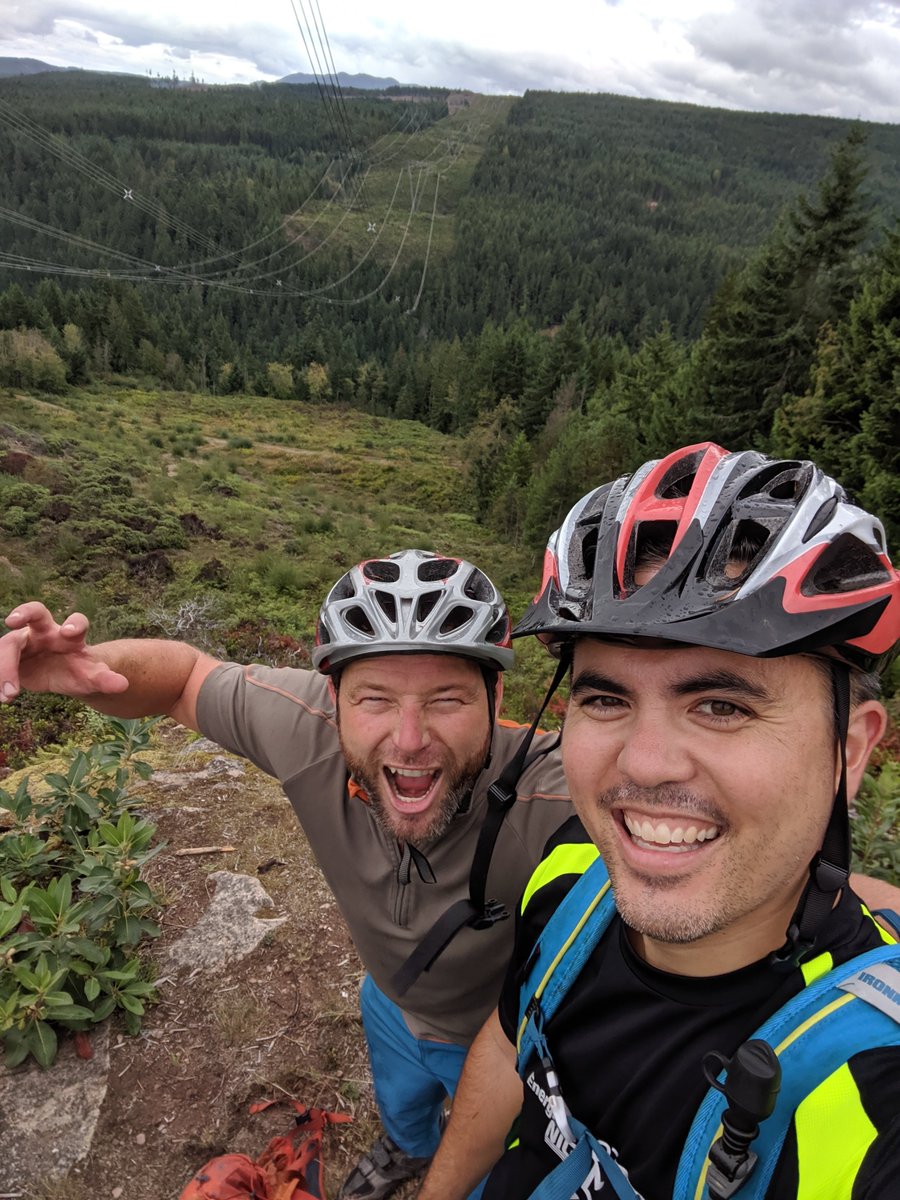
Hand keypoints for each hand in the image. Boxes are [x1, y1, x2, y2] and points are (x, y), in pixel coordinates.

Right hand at [1, 602, 128, 701]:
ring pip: (8, 644)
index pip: (77, 621)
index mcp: (71, 635)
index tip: (68, 632)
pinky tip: (1, 697)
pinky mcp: (9, 654)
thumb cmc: (80, 671)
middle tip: (12, 621)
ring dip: (4, 667)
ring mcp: (25, 641)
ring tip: (10, 694)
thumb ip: (105, 679)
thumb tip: (123, 684)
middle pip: (35, 612)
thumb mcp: (91, 678)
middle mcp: (46, 632)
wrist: (64, 674)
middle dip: (24, 612)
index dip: (73, 624)